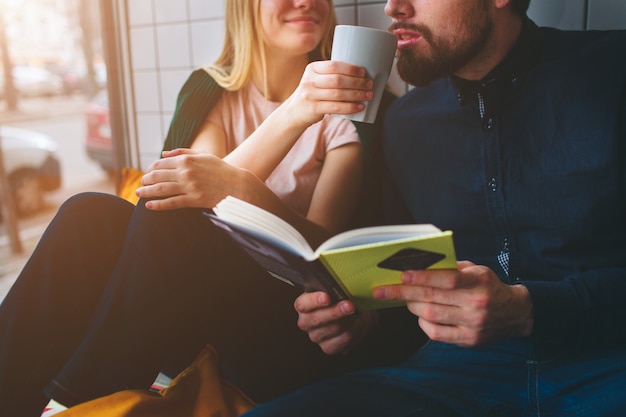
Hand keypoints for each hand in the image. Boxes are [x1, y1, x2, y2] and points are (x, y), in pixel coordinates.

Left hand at [136, 148, 256, 209]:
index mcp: (187, 160)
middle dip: (146, 180)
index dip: (151, 168)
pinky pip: (172, 203)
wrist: (236, 184)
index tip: (148, 173)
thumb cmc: (220, 169)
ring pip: (162, 189)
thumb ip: (182, 152)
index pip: (161, 164)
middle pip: (158, 176)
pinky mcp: (194, 199)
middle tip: (141, 184)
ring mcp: (189, 186)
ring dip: (147, 192)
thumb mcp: (202, 155)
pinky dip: (159, 204)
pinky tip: (149, 205)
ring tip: (139, 194)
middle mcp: (186, 172)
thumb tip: (163, 154)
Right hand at [282, 60, 373, 127]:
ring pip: (338, 94)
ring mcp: (310, 95)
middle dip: (357, 82)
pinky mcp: (313, 108)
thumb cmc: (313, 93)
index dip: (350, 68)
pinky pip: (335, 107)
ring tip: (368, 96)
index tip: (363, 72)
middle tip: (369, 85)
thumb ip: (331, 75)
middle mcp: (310, 80)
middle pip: (338, 80)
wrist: (294, 111)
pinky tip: (359, 107)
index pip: (334, 65)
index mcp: (312, 68)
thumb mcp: (316, 79)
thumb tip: (361, 74)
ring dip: (356, 95)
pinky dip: (350, 107)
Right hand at [294, 292, 377, 354]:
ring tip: (358, 312)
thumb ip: (341, 287)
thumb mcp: (341, 288)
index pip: (303, 304)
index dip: (314, 301)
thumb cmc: (345, 297)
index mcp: (304, 304)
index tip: (327, 297)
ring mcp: (316, 336)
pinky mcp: (328, 348)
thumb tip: (358, 289)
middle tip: (349, 305)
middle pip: (317, 319)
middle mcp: (306, 322)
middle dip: (335, 312)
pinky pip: (343, 341)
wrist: (358, 312)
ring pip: (333, 329)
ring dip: (349, 320)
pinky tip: (359, 323)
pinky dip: (355, 331)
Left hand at [373, 261, 533, 346]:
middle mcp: (476, 305)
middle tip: (381, 290)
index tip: (401, 274)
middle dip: (403, 293)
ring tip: (403, 299)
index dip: (422, 277)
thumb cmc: (489, 287)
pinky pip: (437, 334)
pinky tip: (420, 315)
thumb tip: (420, 265)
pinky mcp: (469, 341)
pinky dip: (423, 323)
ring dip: (412, 307)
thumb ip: (452, 268)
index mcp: (479, 283)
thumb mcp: (477, 270)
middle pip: (433, 299)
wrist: (516, 313)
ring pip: (431, 316)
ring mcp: (473, 325)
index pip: (446, 280)